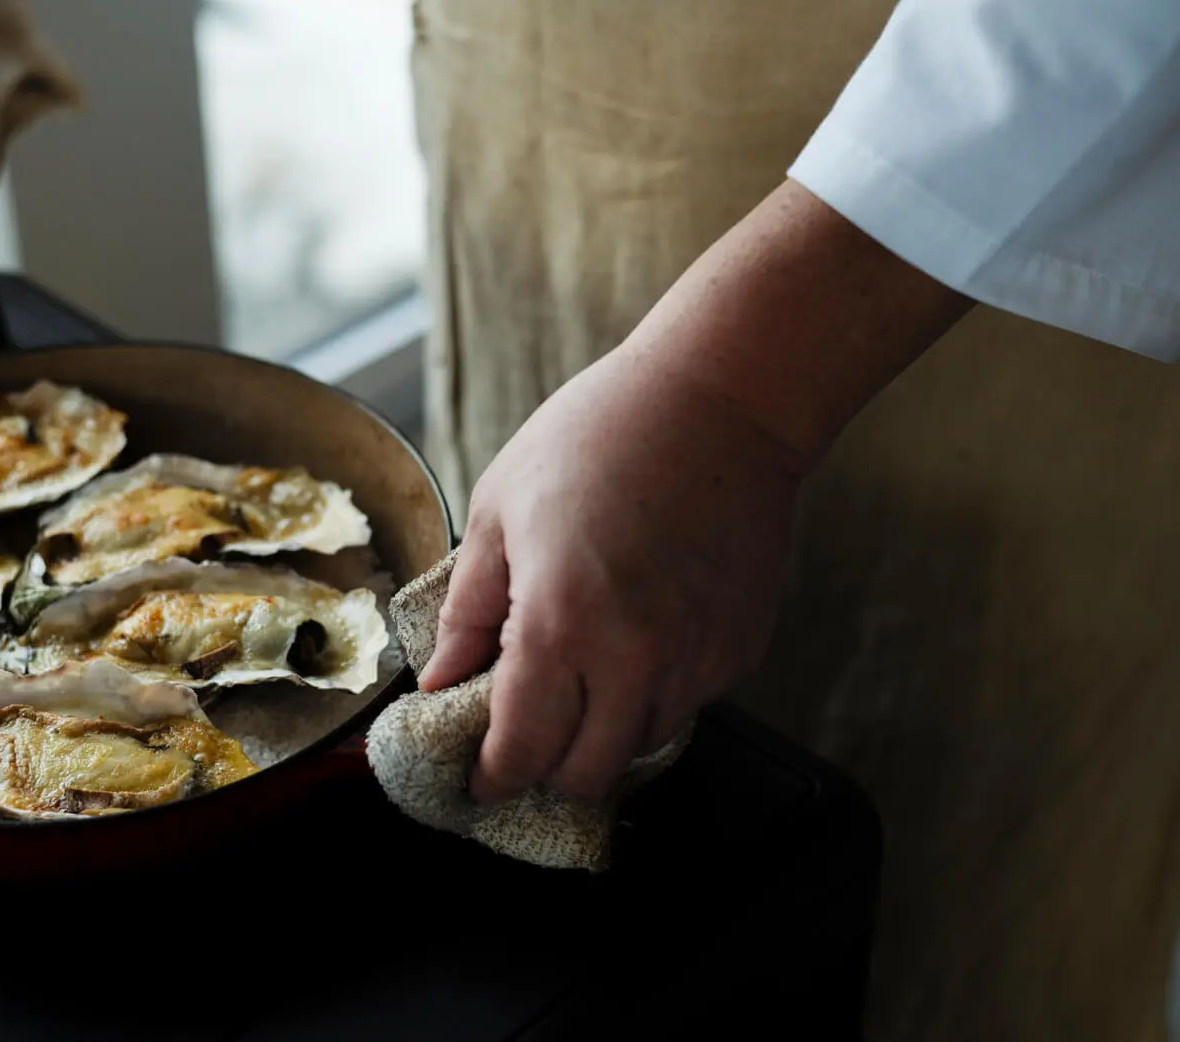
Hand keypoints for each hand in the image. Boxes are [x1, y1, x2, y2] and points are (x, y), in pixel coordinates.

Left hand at [417, 180, 971, 806]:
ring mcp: (695, 658)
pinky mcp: (738, 648)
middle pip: (586, 776)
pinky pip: (687, 705)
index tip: (479, 779)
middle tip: (524, 745)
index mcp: (558, 623)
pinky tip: (632, 648)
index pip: (522, 749)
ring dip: (601, 738)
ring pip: (640, 748)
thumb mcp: (500, 510)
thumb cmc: (599, 436)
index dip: (494, 778)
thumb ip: (467, 610)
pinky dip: (652, 699)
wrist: (720, 401)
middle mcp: (633, 658)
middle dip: (546, 774)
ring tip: (578, 688)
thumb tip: (441, 681)